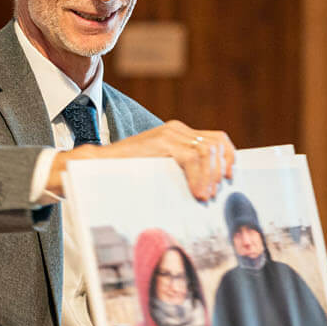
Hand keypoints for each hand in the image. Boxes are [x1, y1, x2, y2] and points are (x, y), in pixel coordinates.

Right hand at [47, 121, 234, 201]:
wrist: (98, 165)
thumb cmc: (127, 173)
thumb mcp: (161, 169)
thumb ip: (180, 171)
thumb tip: (208, 188)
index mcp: (179, 134)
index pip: (217, 139)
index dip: (228, 159)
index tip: (227, 180)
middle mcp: (177, 129)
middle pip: (217, 144)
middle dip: (220, 170)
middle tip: (214, 193)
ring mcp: (169, 133)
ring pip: (207, 151)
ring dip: (210, 176)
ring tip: (204, 196)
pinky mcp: (162, 141)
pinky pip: (192, 157)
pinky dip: (198, 176)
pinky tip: (195, 192)